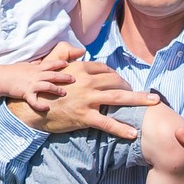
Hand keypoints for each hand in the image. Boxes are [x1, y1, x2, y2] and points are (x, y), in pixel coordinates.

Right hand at [5, 56, 76, 113]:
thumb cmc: (13, 71)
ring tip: (64, 93)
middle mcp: (36, 75)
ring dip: (56, 89)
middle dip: (64, 76)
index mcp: (37, 68)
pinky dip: (40, 105)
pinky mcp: (26, 93)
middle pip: (53, 75)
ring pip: (47, 86)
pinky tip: (46, 108)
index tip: (69, 64)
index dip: (61, 63)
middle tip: (74, 79)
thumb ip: (35, 64)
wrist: (2, 77)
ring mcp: (31, 84)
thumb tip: (40, 60)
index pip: (51, 64)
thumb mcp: (26, 65)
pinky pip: (34, 100)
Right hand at [7, 58, 157, 136]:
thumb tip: (80, 50)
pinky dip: (122, 129)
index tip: (124, 84)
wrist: (30, 108)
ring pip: (118, 99)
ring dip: (138, 102)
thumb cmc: (42, 88)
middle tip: (148, 96)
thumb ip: (66, 54)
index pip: (105, 70)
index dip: (117, 77)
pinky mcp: (84, 116)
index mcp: (81, 70)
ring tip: (153, 105)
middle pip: (117, 82)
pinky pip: (107, 123)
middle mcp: (87, 82)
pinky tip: (134, 133)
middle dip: (133, 89)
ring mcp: (87, 99)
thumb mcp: (52, 66)